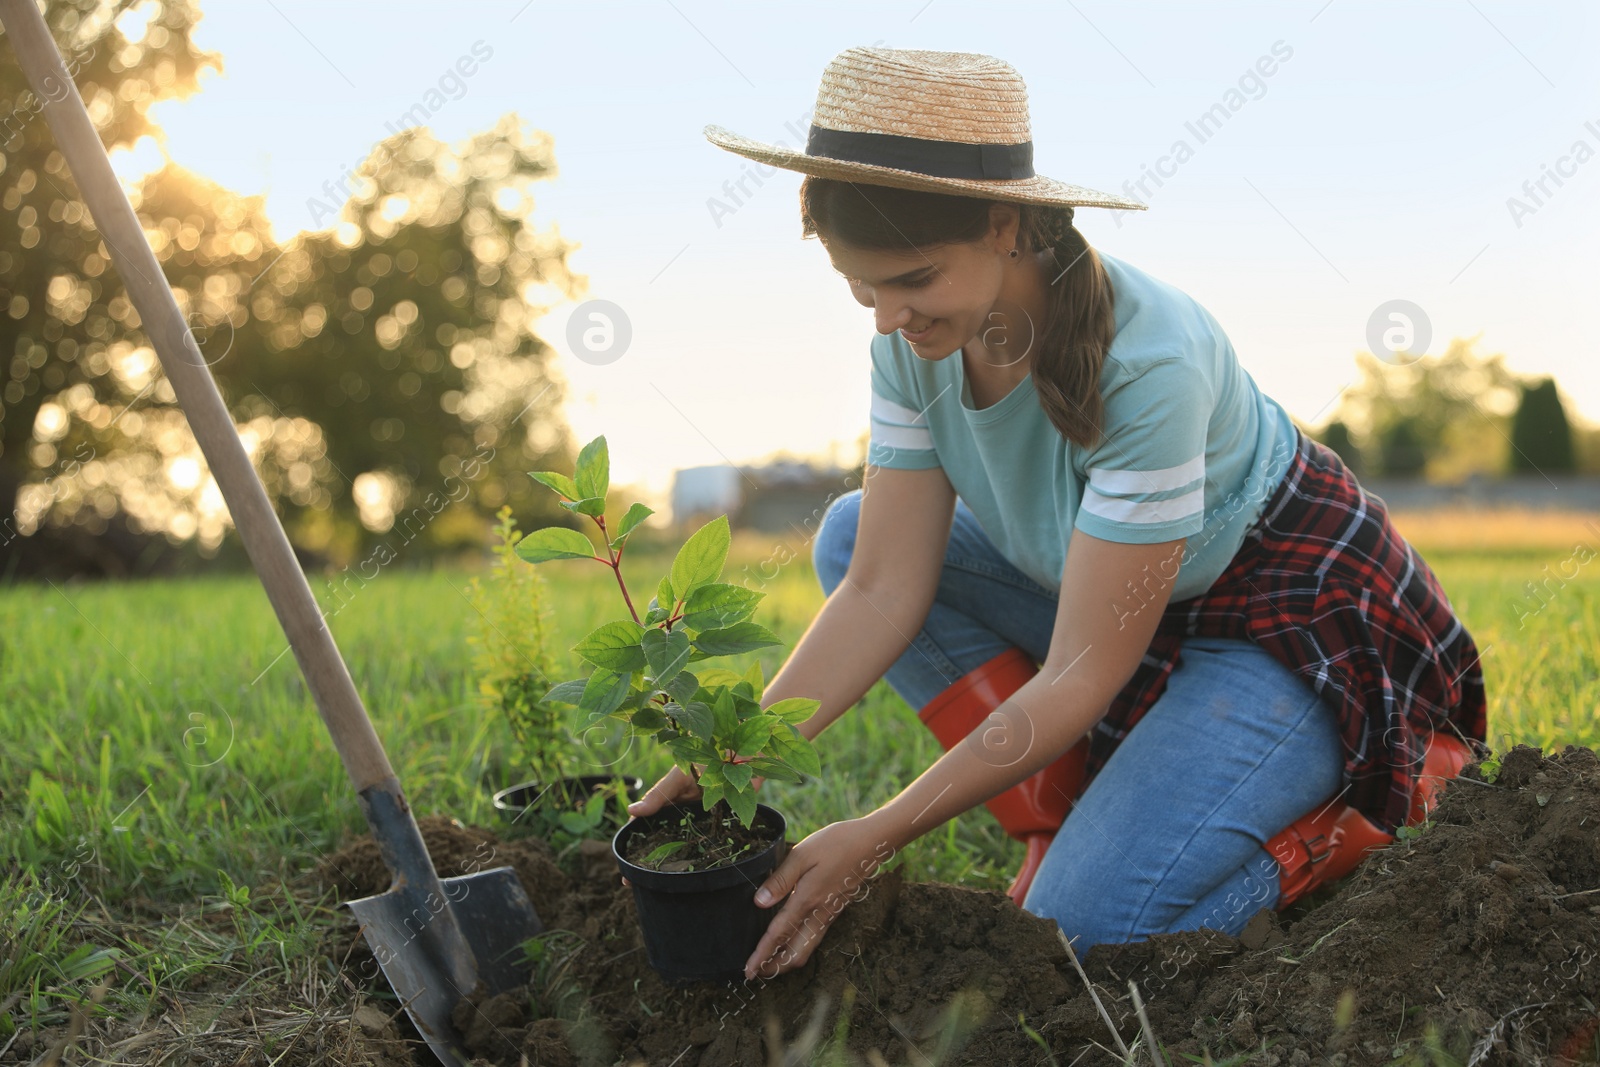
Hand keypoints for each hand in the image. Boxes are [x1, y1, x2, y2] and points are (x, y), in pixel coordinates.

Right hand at [618, 765, 765, 886]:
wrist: (743, 754)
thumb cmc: (706, 757)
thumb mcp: (678, 776)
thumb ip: (658, 795)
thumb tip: (631, 812)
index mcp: (667, 805)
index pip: (645, 829)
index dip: (634, 849)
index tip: (626, 871)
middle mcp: (682, 817)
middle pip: (664, 844)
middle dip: (652, 865)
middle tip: (639, 885)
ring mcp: (702, 824)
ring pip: (687, 849)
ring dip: (678, 866)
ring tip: (665, 888)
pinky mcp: (723, 826)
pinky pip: (714, 846)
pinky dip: (707, 860)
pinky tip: (701, 877)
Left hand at [742, 815, 895, 979]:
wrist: (871, 843)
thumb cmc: (835, 844)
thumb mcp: (802, 854)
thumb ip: (780, 880)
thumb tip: (759, 903)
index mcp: (807, 900)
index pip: (779, 934)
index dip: (762, 954)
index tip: (749, 971)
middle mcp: (819, 913)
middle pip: (796, 954)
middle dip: (775, 967)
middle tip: (756, 972)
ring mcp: (829, 914)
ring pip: (806, 949)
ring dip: (786, 960)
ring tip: (769, 961)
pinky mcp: (834, 911)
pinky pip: (814, 938)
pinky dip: (798, 947)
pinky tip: (789, 940)